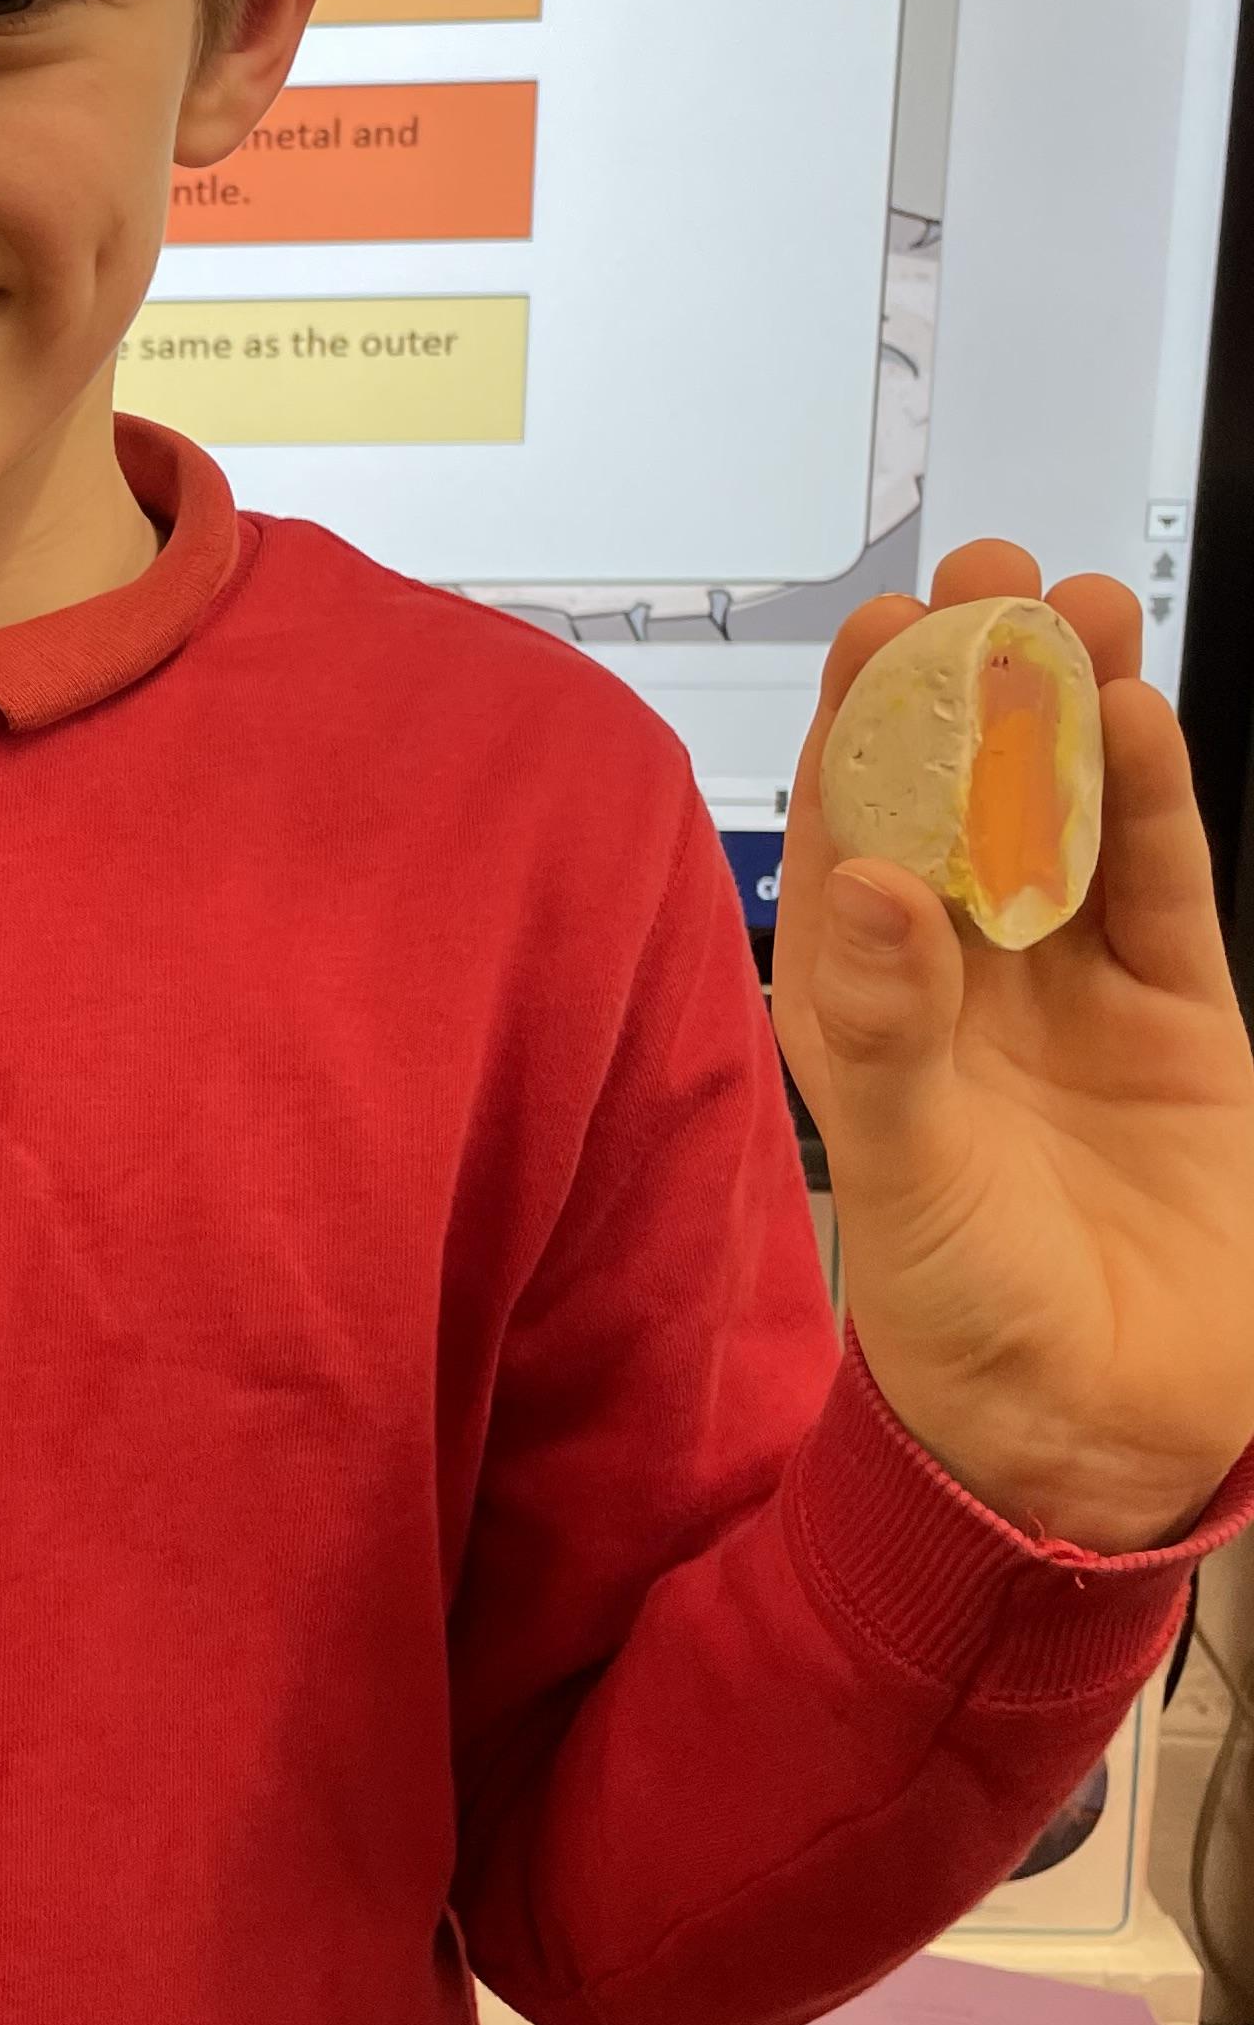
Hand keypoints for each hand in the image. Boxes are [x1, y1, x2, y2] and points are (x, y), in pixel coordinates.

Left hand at [773, 541, 1253, 1551]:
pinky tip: (1140, 718)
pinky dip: (1151, 805)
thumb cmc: (959, 1328)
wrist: (1095, 1443)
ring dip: (1071, 718)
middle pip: (962, 798)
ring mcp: (1071, 996)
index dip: (862, 725)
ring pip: (1068, 821)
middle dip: (974, 687)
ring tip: (1074, 613)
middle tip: (988, 581)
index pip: (850, 831)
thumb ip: (879, 1030)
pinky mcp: (1175, 1022)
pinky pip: (1155, 888)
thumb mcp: (899, 1173)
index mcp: (859, 1006)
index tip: (881, 632)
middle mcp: (958, 982)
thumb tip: (864, 880)